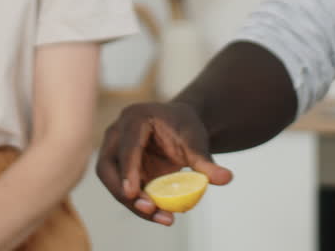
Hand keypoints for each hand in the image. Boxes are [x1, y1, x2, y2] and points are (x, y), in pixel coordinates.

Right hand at [95, 101, 232, 225]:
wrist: (179, 125)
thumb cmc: (185, 127)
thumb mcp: (196, 141)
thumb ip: (206, 160)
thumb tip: (226, 179)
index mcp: (134, 118)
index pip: (126, 146)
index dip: (128, 170)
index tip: (132, 193)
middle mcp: (117, 132)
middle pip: (108, 167)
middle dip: (125, 191)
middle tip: (149, 209)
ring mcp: (113, 151)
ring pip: (112, 181)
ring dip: (132, 202)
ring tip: (161, 216)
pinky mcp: (117, 168)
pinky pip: (123, 189)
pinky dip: (138, 203)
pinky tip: (159, 214)